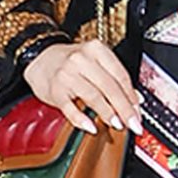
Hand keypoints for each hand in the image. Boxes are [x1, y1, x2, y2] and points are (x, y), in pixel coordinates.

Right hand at [24, 39, 142, 135]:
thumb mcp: (94, 62)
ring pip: (93, 96)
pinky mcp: (55, 89)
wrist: (38, 58)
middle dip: (125, 109)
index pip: (120, 76)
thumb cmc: (70, 62)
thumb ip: (114, 78)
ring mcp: (67, 74)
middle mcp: (82, 59)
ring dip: (108, 113)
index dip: (132, 97)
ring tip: (117, 125)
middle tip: (133, 124)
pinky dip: (81, 119)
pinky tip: (91, 127)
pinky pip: (70, 107)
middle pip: (110, 87)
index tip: (139, 113)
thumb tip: (135, 100)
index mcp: (96, 50)